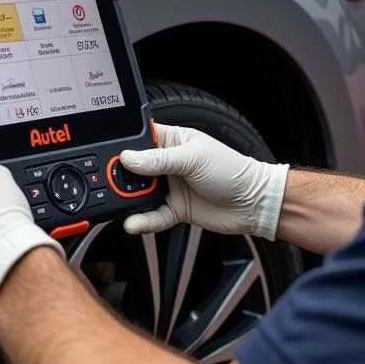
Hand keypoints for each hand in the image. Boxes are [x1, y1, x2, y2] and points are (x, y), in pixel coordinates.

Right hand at [119, 123, 288, 239]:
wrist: (253, 203)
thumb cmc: (231, 170)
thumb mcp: (193, 159)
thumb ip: (159, 160)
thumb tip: (128, 158)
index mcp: (172, 141)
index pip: (140, 140)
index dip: (125, 148)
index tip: (112, 158)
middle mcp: (168, 164)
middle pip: (135, 170)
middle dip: (123, 178)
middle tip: (113, 185)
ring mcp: (170, 187)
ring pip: (141, 194)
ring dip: (131, 201)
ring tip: (122, 205)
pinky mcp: (174, 210)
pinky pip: (152, 216)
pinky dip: (142, 221)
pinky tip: (135, 223)